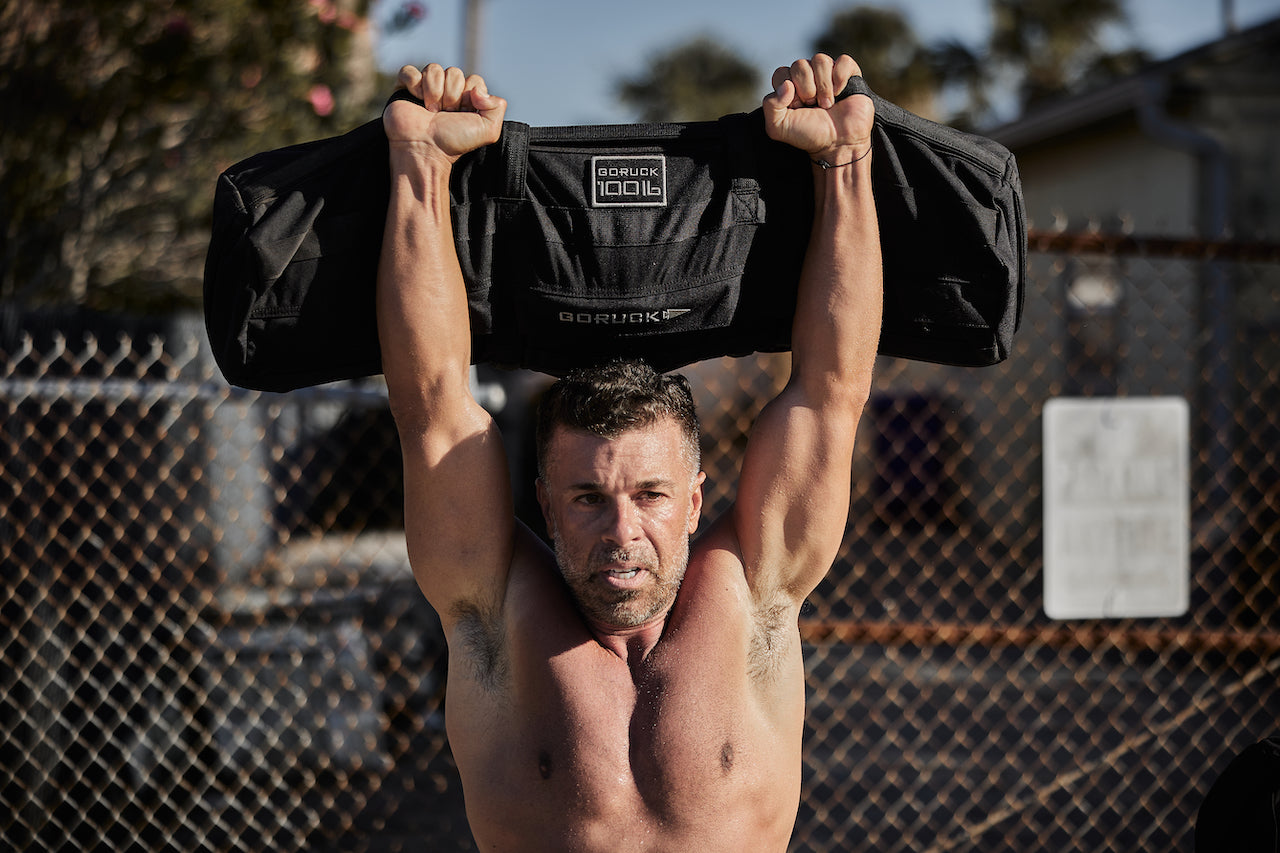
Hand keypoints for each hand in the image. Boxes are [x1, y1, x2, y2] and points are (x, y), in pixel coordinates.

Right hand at [382, 64, 506, 163]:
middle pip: (454, 72)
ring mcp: (425, 89)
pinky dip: (414, 84)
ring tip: (431, 112)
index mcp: (467, 99)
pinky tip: (416, 99)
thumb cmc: (454, 142)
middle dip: (452, 95)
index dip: (469, 95)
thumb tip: (479, 90)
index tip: (463, 114)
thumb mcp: (488, 130)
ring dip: (434, 92)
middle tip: (445, 114)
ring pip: (433, 68)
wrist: (424, 149)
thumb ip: (497, 107)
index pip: (474, 80)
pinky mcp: (404, 87)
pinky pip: (409, 70)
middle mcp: (447, 92)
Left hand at [762, 54, 873, 165]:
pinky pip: (843, 61)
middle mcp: (808, 76)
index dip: (788, 90)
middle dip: (806, 90)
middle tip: (813, 106)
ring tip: (827, 104)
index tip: (797, 107)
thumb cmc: (809, 135)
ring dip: (823, 86)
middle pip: (799, 65)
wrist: (838, 144)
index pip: (781, 73)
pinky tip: (841, 93)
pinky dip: (840, 78)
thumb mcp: (779, 128)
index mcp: (790, 86)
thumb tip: (786, 84)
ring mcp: (828, 73)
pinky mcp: (849, 73)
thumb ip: (770, 106)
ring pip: (820, 60)